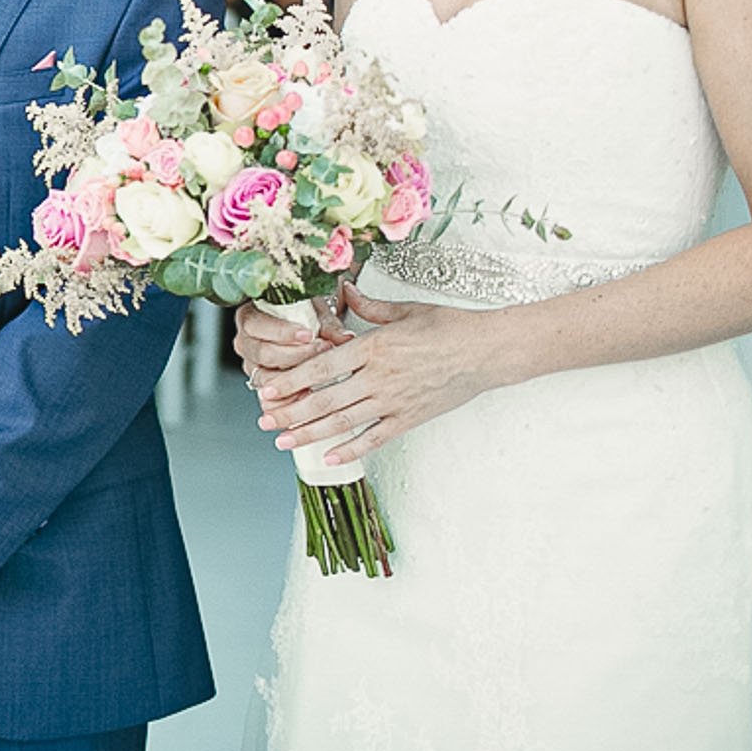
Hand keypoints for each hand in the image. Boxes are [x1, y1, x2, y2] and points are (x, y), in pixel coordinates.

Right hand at [234, 294, 348, 390]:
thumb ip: (328, 326)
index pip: (260, 326)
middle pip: (263, 353)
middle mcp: (245, 343)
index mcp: (249, 318)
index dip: (284, 332)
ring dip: (294, 379)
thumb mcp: (315, 314)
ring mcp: (252, 366)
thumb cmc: (302, 316)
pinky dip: (289, 400)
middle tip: (321, 352)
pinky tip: (308, 396)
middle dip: (295, 355)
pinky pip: (269, 399)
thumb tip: (346, 338)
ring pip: (266, 378)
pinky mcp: (261, 387)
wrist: (300, 327)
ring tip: (319, 376)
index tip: (308, 335)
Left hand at [254, 280, 497, 465]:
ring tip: (284, 441)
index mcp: (373, 347)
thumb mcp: (404, 311)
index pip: (320, 367)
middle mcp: (378, 377)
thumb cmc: (449, 327)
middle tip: (264, 420)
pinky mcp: (410, 418)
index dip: (290, 380)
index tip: (267, 388)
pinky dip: (351, 450)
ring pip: (344, 422)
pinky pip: (375, 438)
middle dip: (290, 412)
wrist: (487, 351)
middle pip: (324, 399)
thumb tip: (345, 293)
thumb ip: (368, 307)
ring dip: (310, 433)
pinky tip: (329, 458)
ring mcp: (394, 400)